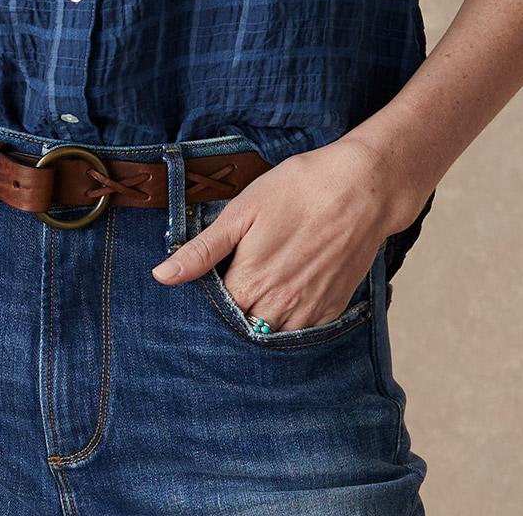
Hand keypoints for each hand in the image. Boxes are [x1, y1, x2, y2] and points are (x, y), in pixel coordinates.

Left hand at [149, 134, 405, 331]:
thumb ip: (202, 250)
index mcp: (249, 283)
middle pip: (242, 327)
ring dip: (262, 320)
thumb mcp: (242, 211)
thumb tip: (161, 277)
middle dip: (234, 312)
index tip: (211, 280)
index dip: (209, 297)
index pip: (215, 312)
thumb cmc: (298, 189)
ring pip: (273, 334)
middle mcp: (279, 308)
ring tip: (261, 289)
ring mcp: (309, 312)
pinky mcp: (332, 308)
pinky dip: (291, 320)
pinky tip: (289, 292)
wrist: (361, 188)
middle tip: (236, 281)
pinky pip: (304, 331)